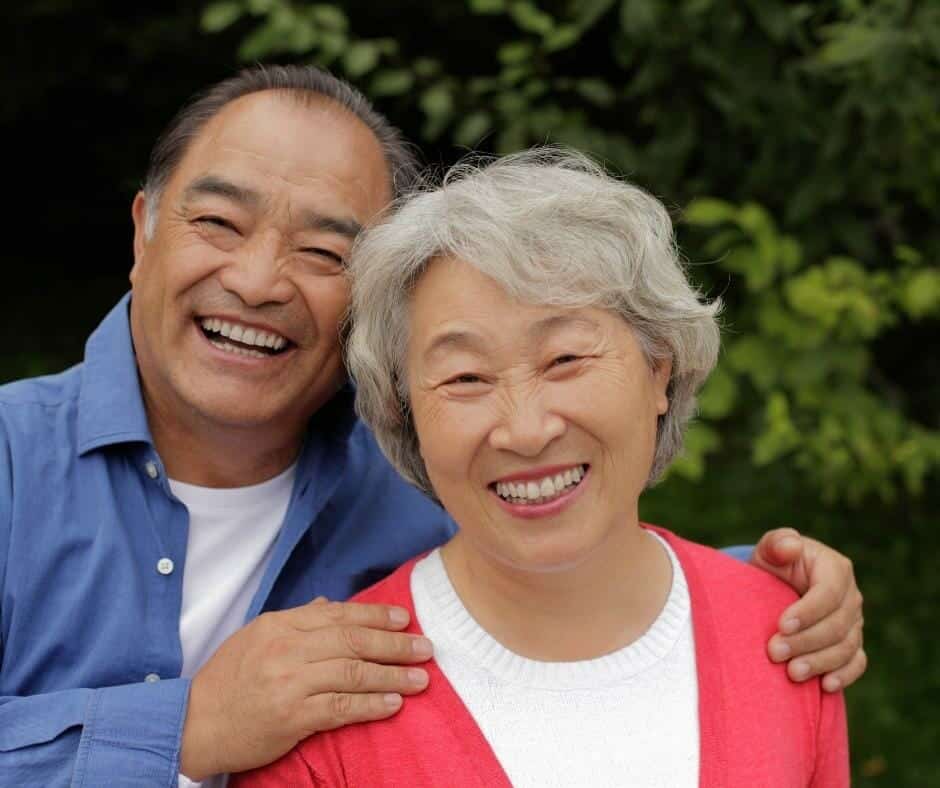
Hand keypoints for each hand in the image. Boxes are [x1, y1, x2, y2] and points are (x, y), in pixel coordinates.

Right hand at [179, 598, 432, 779]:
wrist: (193, 724)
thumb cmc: (227, 679)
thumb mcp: (256, 637)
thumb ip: (297, 619)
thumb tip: (331, 604)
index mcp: (280, 625)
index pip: (339, 615)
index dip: (376, 616)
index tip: (405, 619)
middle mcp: (286, 649)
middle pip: (352, 641)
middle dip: (394, 644)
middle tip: (425, 648)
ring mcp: (288, 683)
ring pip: (352, 673)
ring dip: (392, 675)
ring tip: (420, 678)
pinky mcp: (291, 717)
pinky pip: (340, 707)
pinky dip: (370, 705)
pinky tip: (394, 703)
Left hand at [750, 528, 864, 692]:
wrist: (777, 587)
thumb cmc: (773, 565)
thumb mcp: (769, 550)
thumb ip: (777, 543)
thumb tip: (791, 545)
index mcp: (835, 568)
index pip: (829, 593)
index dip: (807, 612)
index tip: (781, 625)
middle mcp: (851, 596)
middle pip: (838, 625)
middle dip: (806, 641)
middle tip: (774, 652)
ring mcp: (854, 622)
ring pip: (846, 647)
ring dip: (819, 662)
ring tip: (792, 673)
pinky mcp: (852, 644)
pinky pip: (856, 662)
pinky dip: (844, 675)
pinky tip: (825, 686)